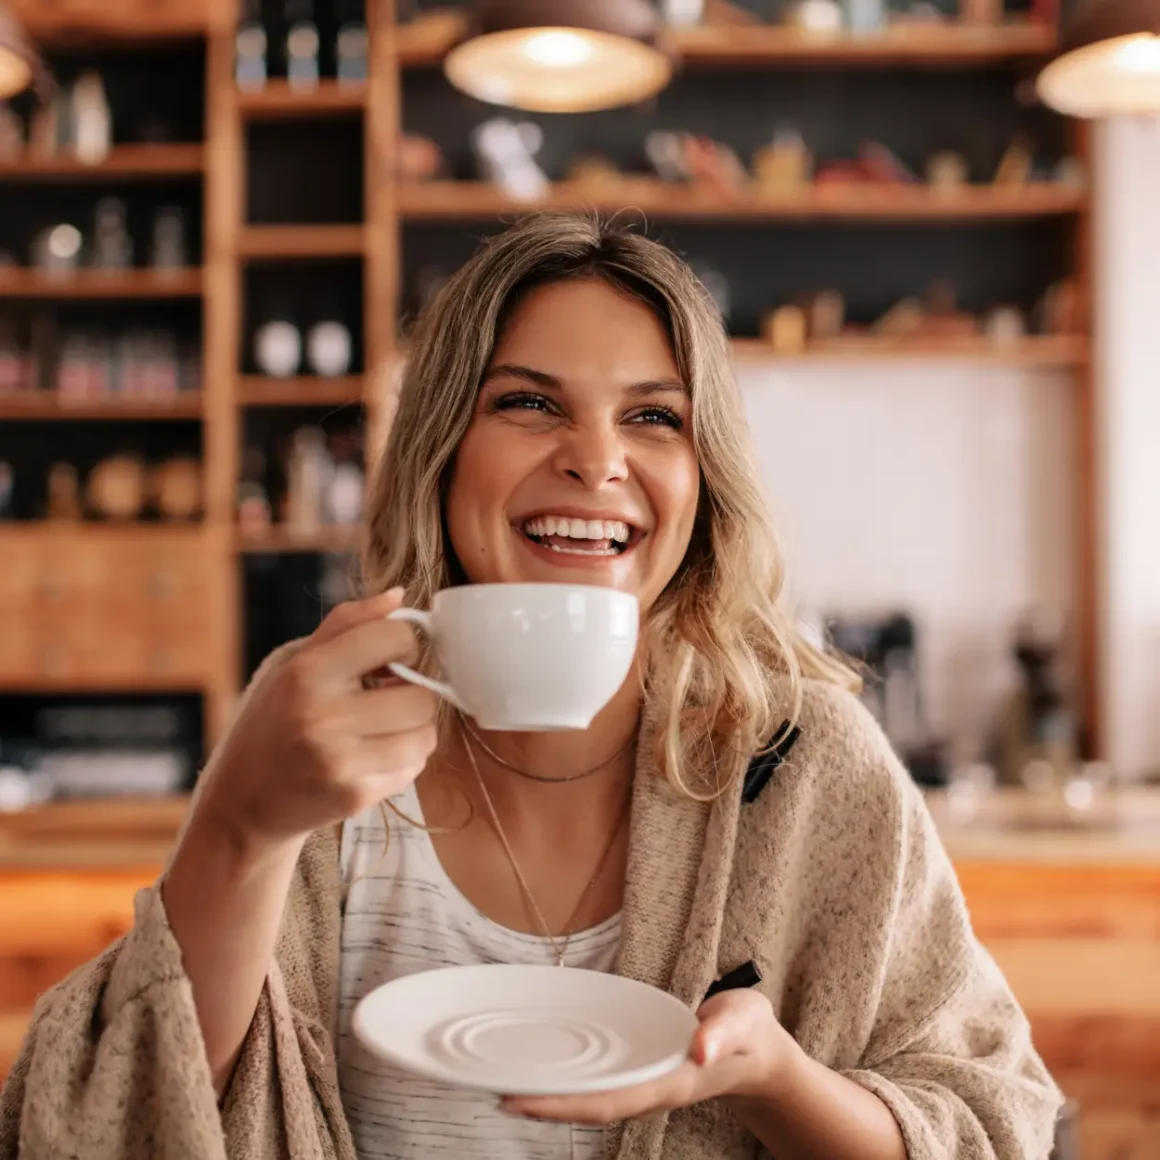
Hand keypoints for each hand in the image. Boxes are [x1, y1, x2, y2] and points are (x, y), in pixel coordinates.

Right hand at [192, 588, 438, 852]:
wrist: (242, 802)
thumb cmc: (273, 722)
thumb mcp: (293, 664)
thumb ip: (347, 624)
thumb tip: (399, 595)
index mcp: (307, 673)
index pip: (394, 637)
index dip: (403, 644)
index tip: (390, 658)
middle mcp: (323, 716)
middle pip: (421, 695)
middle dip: (412, 694)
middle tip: (388, 699)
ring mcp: (341, 761)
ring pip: (426, 735)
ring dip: (414, 730)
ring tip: (384, 729)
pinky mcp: (355, 796)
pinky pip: (413, 767)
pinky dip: (403, 760)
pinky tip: (372, 758)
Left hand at [500, 989, 794, 1124]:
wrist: (760, 1057)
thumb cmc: (750, 1033)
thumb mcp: (744, 1019)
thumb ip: (723, 1030)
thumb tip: (698, 1045)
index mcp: (670, 1081)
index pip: (606, 1100)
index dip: (561, 1103)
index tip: (519, 1099)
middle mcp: (651, 1089)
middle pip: (588, 1106)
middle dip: (543, 1103)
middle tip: (494, 1090)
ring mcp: (646, 1085)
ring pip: (590, 1099)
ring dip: (551, 1094)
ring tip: (507, 1082)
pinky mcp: (643, 1073)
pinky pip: (600, 1084)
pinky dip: (569, 1081)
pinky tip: (547, 1069)